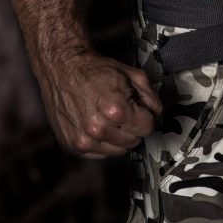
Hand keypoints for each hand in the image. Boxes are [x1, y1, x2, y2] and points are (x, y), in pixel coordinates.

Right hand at [37, 50, 163, 159]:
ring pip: (119, 151)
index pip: (147, 127)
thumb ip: (151, 96)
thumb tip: (157, 113)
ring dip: (118, 136)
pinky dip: (103, 142)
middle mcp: (98, 128)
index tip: (139, 109)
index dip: (146, 116)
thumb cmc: (95, 70)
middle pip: (134, 140)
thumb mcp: (132, 75)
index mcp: (116, 110)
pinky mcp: (72, 145)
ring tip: (108, 116)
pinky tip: (97, 123)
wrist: (64, 68)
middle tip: (123, 110)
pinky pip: (100, 154)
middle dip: (133, 126)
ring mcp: (84, 139)